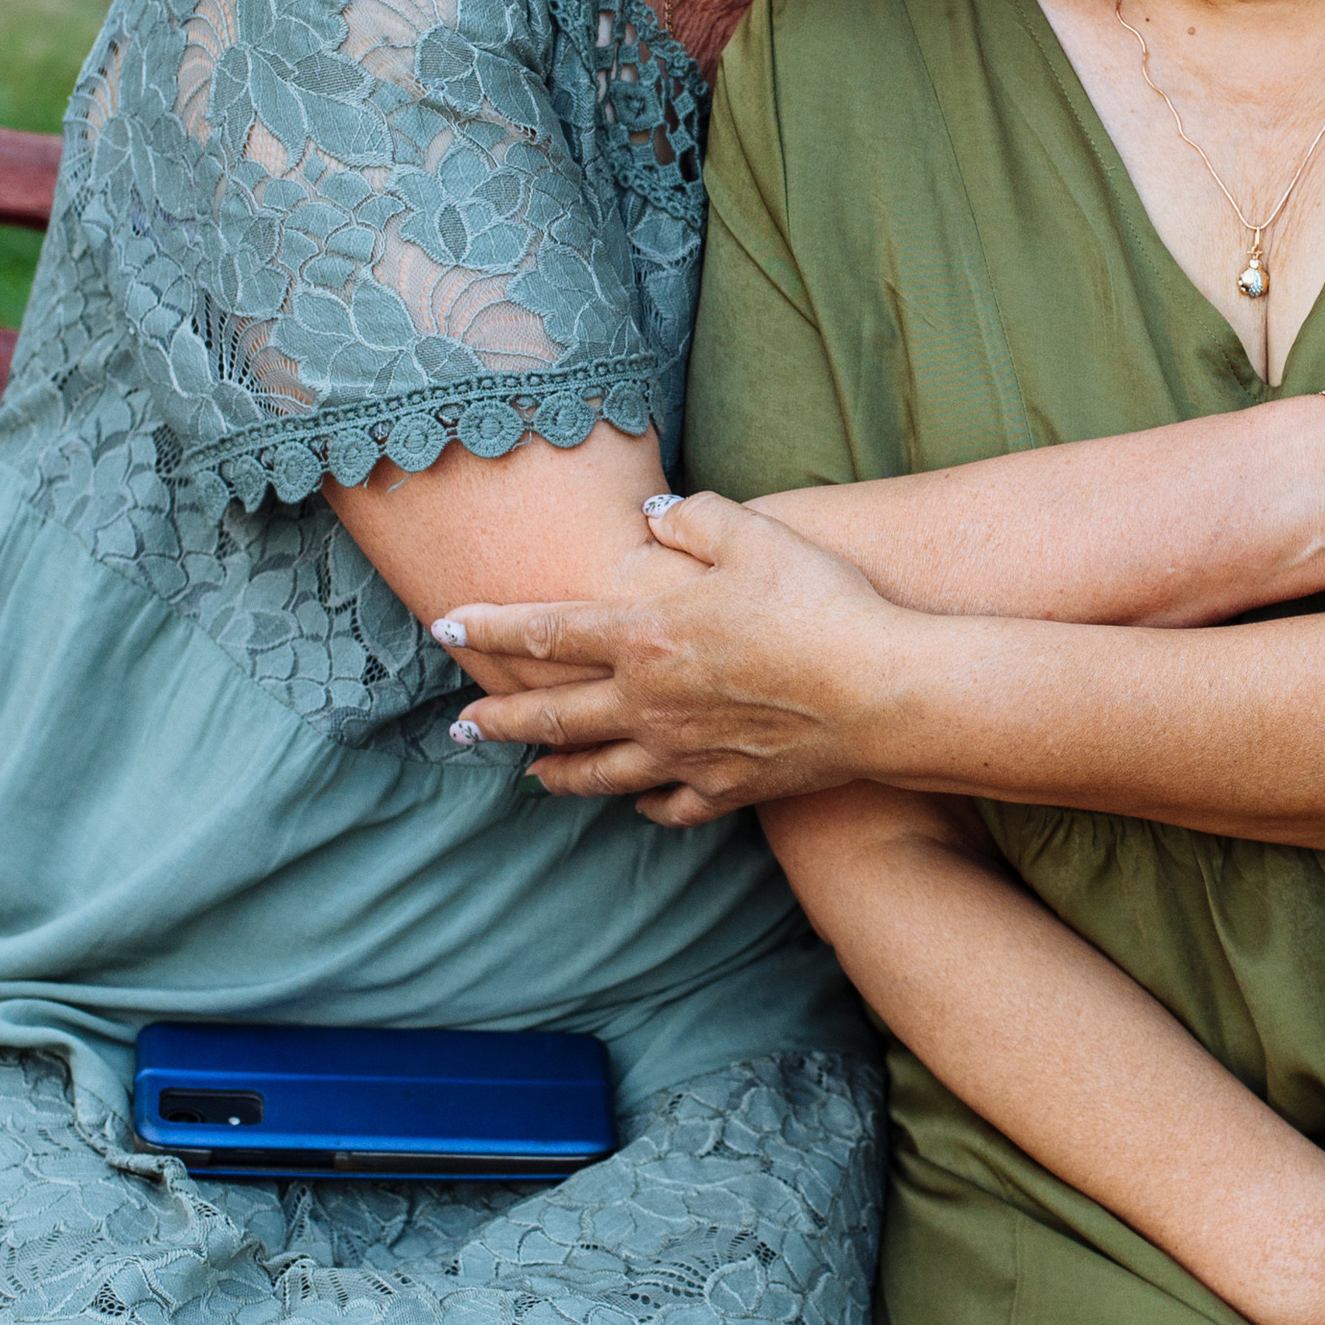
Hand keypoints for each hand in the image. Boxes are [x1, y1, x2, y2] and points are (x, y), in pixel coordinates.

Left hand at [432, 496, 904, 815]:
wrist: (880, 693)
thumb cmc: (819, 604)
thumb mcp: (755, 535)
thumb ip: (694, 520)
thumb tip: (654, 518)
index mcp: (645, 635)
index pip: (545, 631)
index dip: (488, 628)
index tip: (444, 627)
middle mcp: (648, 703)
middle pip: (553, 716)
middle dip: (500, 719)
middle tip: (461, 726)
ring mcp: (682, 754)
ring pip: (599, 772)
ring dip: (556, 773)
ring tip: (528, 777)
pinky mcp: (725, 789)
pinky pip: (668, 806)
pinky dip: (645, 805)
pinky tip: (637, 802)